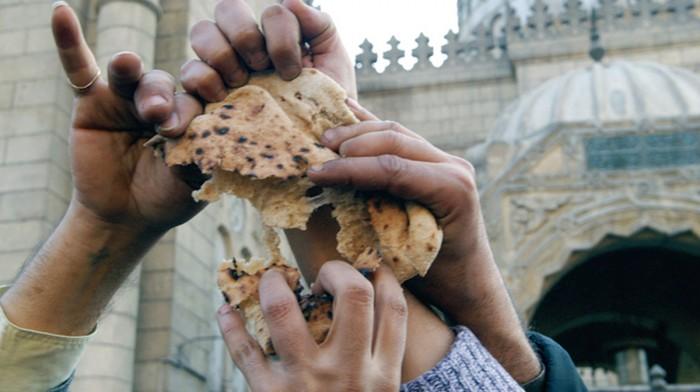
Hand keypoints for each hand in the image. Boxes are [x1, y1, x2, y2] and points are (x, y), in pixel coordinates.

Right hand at [0, 3, 206, 335]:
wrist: (127, 217)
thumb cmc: (168, 196)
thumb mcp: (195, 176)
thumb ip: (203, 148)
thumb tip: (210, 126)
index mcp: (195, 110)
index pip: (205, 91)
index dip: (205, 99)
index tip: (202, 121)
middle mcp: (164, 98)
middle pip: (170, 82)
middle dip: (169, 101)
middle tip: (165, 127)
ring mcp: (128, 96)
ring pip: (135, 76)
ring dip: (139, 83)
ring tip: (142, 100)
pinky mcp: (93, 102)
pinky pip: (79, 67)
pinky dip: (69, 42)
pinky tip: (61, 14)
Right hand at [181, 0, 355, 101]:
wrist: (316, 147)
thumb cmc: (324, 105)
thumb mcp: (333, 63)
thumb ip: (319, 25)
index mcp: (276, 36)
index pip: (271, 14)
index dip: (281, 37)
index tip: (293, 72)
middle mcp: (246, 46)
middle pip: (227, 9)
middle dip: (245, 35)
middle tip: (261, 67)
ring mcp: (223, 68)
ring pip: (203, 33)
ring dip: (222, 54)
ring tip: (239, 84)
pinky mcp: (206, 98)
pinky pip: (188, 75)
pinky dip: (200, 79)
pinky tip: (219, 97)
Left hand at [216, 262, 405, 390]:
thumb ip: (379, 361)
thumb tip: (375, 304)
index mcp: (383, 375)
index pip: (392, 307)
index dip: (380, 276)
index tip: (366, 267)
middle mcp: (348, 372)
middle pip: (352, 296)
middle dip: (335, 270)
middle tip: (321, 275)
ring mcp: (306, 383)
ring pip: (285, 313)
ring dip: (273, 285)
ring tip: (272, 278)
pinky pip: (244, 353)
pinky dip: (230, 327)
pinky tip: (224, 310)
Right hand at [308, 100, 540, 382]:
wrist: (470, 280)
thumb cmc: (438, 280)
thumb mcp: (406, 260)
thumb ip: (378, 229)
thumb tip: (330, 205)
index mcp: (452, 190)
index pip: (392, 169)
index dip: (350, 169)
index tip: (316, 174)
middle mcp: (455, 168)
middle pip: (393, 141)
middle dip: (350, 144)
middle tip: (316, 153)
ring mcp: (448, 160)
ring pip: (396, 131)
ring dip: (358, 131)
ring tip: (325, 140)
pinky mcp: (437, 159)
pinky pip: (400, 135)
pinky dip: (371, 125)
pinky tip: (348, 110)